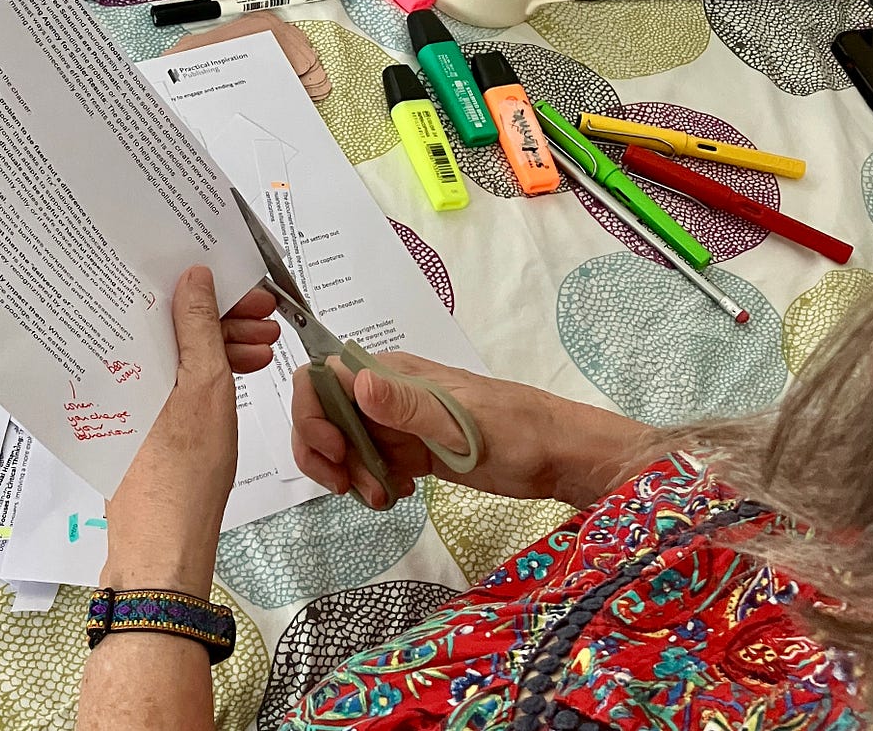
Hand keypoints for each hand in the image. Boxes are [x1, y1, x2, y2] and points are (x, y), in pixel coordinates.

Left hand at [102, 267, 268, 595]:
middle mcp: (118, 373)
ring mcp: (129, 398)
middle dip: (225, 318)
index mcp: (126, 357)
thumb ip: (200, 327)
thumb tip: (194, 278)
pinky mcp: (140, 420)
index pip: (166, 300)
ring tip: (264, 349)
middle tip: (266, 321)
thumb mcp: (205, 385)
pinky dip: (207, 371)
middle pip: (173, 325)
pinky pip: (174, 378)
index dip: (212, 291)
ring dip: (222, 344)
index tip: (250, 293)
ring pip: (178, 352)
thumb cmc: (183, 474)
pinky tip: (239, 371)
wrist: (165, 543)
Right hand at [292, 351, 655, 509]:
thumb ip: (405, 404)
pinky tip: (398, 496)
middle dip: (325, 455)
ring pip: (343, 446)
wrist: (559, 457)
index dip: (313, 415)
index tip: (334, 452)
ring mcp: (398, 424)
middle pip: (323, 416)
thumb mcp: (460, 421)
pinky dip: (371, 485)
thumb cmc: (517, 430)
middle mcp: (386, 394)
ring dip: (349, 476)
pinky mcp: (410, 451)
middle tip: (351, 488)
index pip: (322, 379)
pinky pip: (370, 465)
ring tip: (383, 499)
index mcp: (393, 372)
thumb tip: (354, 381)